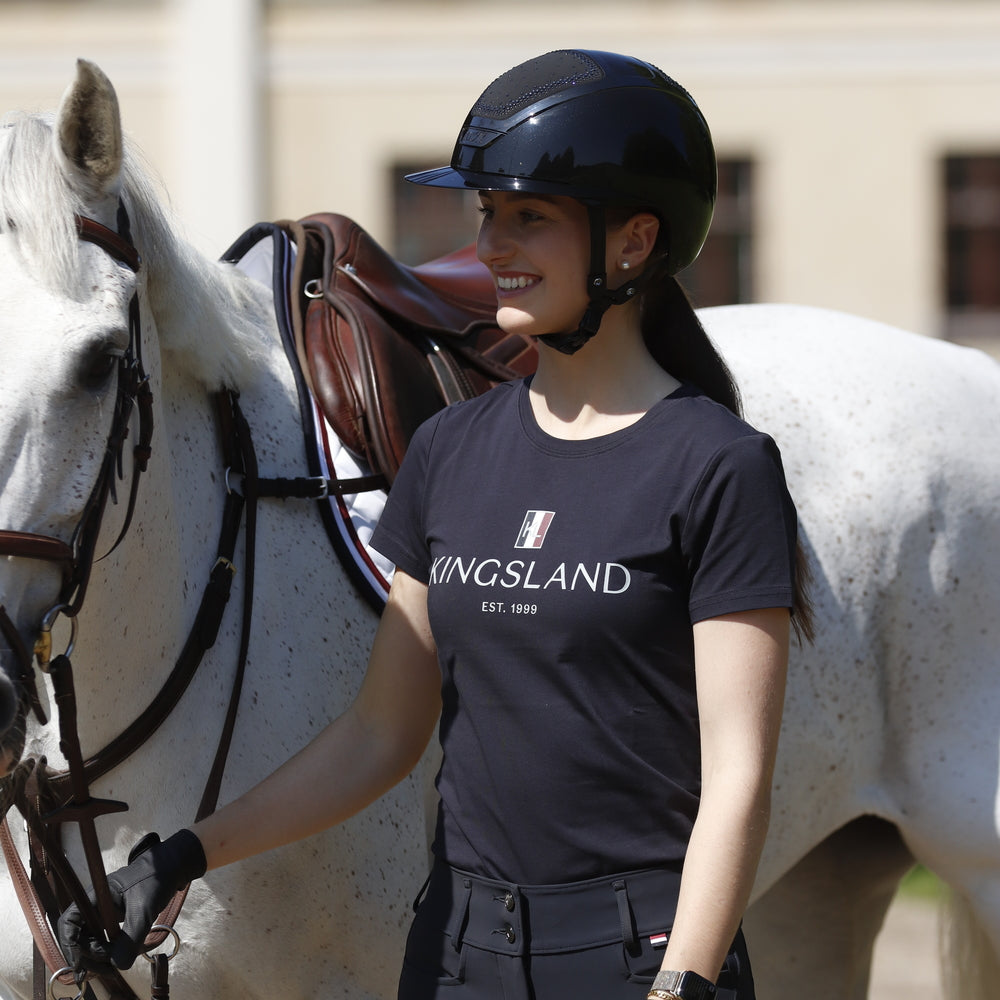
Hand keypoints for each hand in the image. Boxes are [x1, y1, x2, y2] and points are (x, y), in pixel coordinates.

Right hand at [57, 829, 206, 970]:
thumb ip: (131, 937)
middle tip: (106, 968)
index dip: (70, 945)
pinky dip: (109, 952)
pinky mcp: (114, 921)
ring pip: (91, 941)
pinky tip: (118, 960)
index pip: (69, 922)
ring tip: (113, 967)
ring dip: (99, 956)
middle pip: (78, 936)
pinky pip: (105, 940)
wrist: (173, 868)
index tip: (79, 964)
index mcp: (94, 896)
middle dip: (88, 956)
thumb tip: (119, 966)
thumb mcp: (143, 909)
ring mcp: (104, 914)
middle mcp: (95, 906)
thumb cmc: (155, 880)